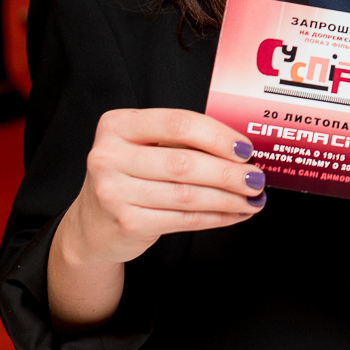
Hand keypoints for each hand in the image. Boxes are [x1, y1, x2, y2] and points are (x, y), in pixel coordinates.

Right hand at [62, 108, 267, 266]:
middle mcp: (109, 156)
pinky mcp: (126, 222)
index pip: (178, 123)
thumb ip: (182, 143)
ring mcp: (113, 191)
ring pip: (187, 194)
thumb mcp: (144, 149)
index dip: (217, 136)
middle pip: (184, 162)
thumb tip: (241, 151)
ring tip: (253, 199)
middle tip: (257, 178)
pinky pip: (183, 219)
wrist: (92, 226)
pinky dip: (216, 217)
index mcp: (118, 125)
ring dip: (228, 198)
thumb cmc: (129, 178)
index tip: (245, 148)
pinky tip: (234, 214)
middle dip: (229, 172)